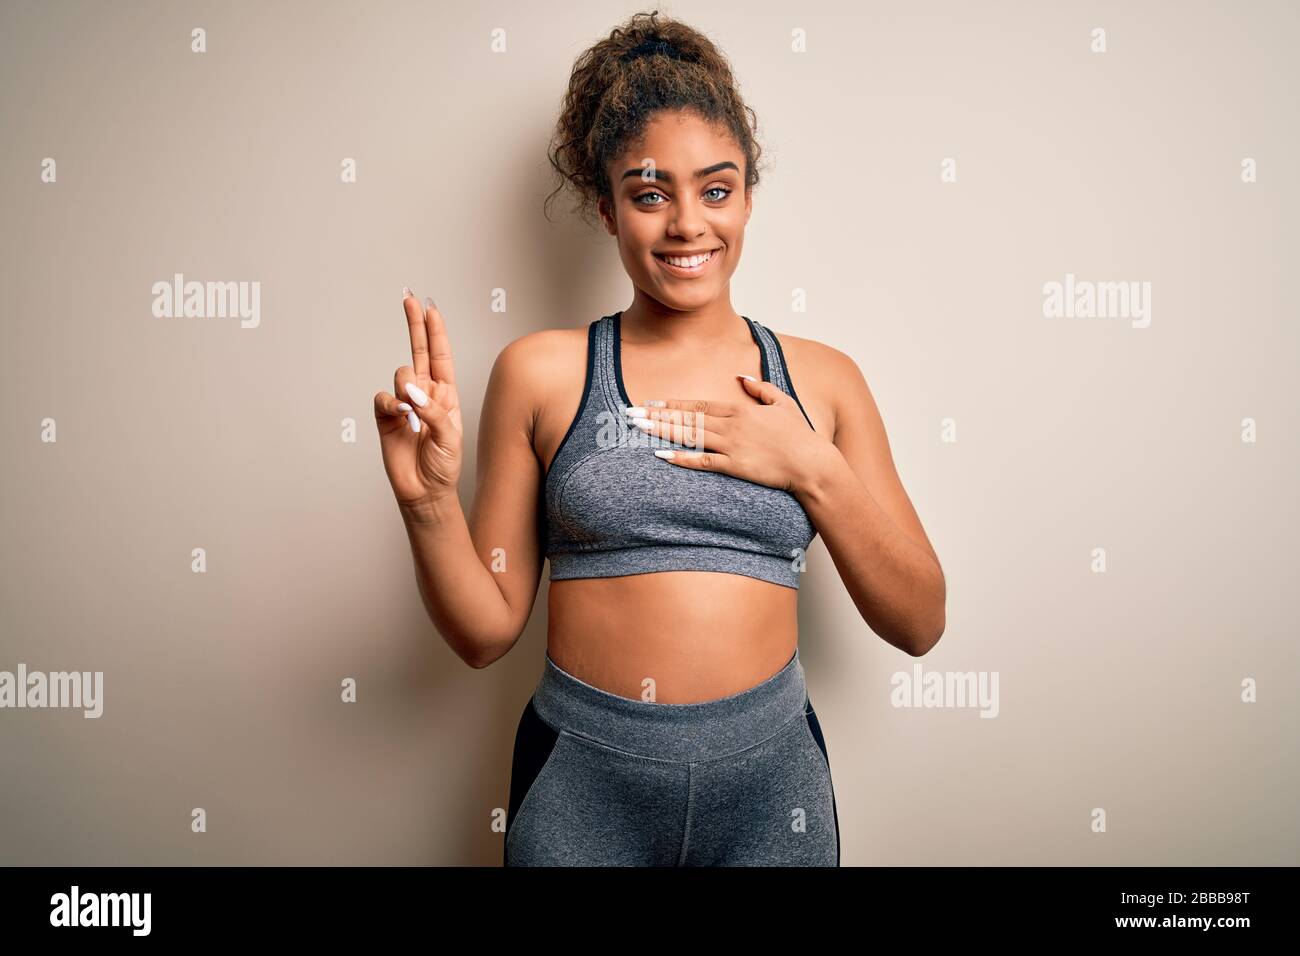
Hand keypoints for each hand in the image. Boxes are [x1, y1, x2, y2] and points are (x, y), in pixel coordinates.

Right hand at [373, 289, 462, 507]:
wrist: (425, 490)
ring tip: (414, 413)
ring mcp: (404, 402)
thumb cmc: (444, 464)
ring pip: (401, 374)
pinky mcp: (385, 416)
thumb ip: (434, 411)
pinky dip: (391, 404)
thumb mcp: (450, 437)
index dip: (435, 330)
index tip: (429, 307)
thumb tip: (411, 391)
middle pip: (418, 350)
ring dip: (408, 387)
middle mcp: (425, 393)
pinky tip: (400, 418)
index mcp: (446, 393)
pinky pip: (383, 397)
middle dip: (414, 324)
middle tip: (408, 298)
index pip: (440, 355)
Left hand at [626, 375, 827, 492]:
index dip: (675, 403)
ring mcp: (732, 446)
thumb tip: (741, 377)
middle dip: (658, 415)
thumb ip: (760, 388)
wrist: (811, 463)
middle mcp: (732, 425)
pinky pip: (702, 461)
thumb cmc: (799, 434)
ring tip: (638, 428)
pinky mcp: (735, 466)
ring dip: (662, 431)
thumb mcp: (782, 402)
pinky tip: (661, 454)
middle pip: (688, 418)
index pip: (700, 404)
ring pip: (689, 436)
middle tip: (631, 414)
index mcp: (741, 409)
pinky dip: (681, 457)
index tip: (654, 402)